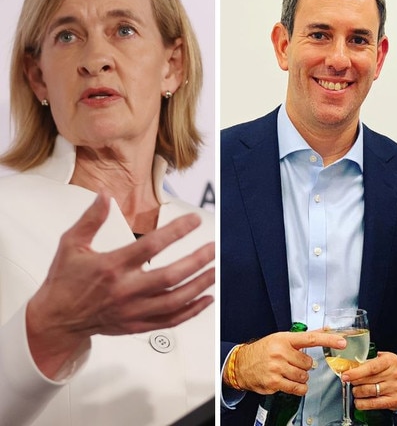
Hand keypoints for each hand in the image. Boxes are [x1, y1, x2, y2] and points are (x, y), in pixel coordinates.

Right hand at [26, 192, 214, 378]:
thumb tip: (105, 195)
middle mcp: (125, 290)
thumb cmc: (64, 282)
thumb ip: (91, 219)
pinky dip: (192, 311)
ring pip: (175, 301)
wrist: (55, 321)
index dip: (176, 232)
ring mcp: (133, 311)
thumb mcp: (71, 245)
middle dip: (197, 261)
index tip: (194, 221)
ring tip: (216, 270)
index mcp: (112, 267)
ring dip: (200, 285)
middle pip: (170, 277)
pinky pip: (171, 321)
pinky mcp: (137, 326)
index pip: (150, 246)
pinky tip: (207, 299)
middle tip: (214, 248)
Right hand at [231, 331, 346, 394]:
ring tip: (289, 372)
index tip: (342, 342)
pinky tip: (292, 383)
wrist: (242, 364)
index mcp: (284, 339)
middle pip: (308, 363)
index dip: (328, 340)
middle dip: (304, 366)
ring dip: (300, 377)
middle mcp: (280, 352)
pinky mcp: (274, 382)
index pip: (311, 338)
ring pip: (303, 376)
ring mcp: (276, 367)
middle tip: (292, 363)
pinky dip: (299, 388)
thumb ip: (305, 337)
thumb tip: (326, 329)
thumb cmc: (264, 350)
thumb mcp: (282, 338)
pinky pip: (296, 388)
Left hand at [342, 351, 396, 411]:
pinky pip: (373, 404)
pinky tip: (358, 401)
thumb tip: (350, 367)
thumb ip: (369, 361)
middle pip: (367, 380)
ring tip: (355, 390)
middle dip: (354, 382)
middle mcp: (393, 375)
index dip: (356, 372)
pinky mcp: (393, 401)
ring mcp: (394, 389)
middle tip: (349, 381)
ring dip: (357, 392)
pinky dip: (362, 403)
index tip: (345, 375)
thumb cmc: (391, 369)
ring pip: (369, 392)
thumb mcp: (383, 359)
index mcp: (389, 361)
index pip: (371, 368)